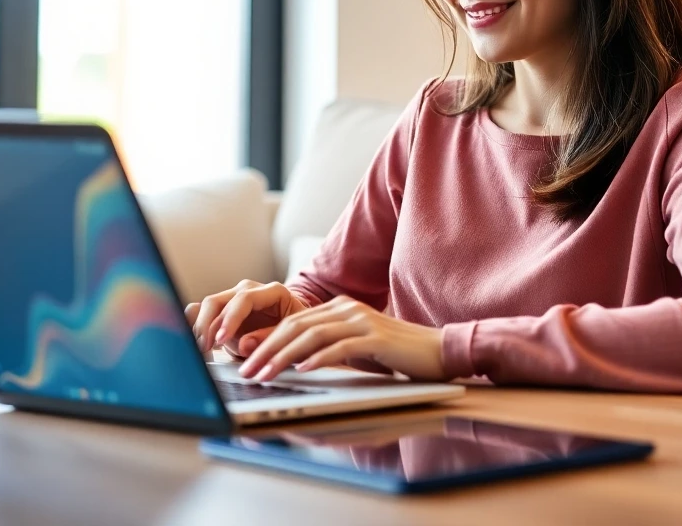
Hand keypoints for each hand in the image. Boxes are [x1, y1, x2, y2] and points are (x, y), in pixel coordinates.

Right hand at [185, 280, 309, 357]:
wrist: (293, 328)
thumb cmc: (295, 331)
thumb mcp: (291, 336)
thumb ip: (268, 339)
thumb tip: (244, 344)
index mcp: (272, 292)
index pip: (244, 299)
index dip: (230, 319)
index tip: (221, 339)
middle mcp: (250, 291)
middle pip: (218, 300)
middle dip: (207, 325)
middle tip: (204, 348)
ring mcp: (234, 298)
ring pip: (206, 306)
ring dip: (199, 328)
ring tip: (200, 349)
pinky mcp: (223, 309)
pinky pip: (202, 311)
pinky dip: (196, 326)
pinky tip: (197, 343)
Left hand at [237, 295, 445, 382]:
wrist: (438, 351)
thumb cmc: (394, 355)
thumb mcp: (354, 349)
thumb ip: (326, 349)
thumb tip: (293, 364)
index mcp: (338, 308)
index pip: (292, 322)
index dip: (264, 340)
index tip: (244, 360)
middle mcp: (346, 309)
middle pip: (295, 326)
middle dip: (265, 349)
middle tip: (246, 371)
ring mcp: (361, 321)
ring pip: (311, 335)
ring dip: (283, 357)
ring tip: (265, 375)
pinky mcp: (376, 337)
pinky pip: (340, 346)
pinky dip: (318, 359)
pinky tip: (302, 371)